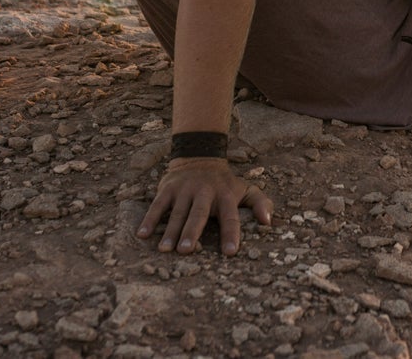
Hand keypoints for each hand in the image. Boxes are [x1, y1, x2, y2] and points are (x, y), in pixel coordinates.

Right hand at [137, 158, 273, 255]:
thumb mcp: (247, 189)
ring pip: (177, 212)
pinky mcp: (168, 188)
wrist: (200, 157)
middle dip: (193, 232)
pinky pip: (158, 205)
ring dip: (170, 231)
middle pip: (199, 215)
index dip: (231, 234)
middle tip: (186, 251)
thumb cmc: (225, 184)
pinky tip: (142, 235)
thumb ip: (261, 203)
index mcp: (226, 196)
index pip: (230, 217)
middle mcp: (205, 193)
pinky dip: (150, 219)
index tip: (230, 253)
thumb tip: (268, 222)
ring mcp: (185, 190)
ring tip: (165, 250)